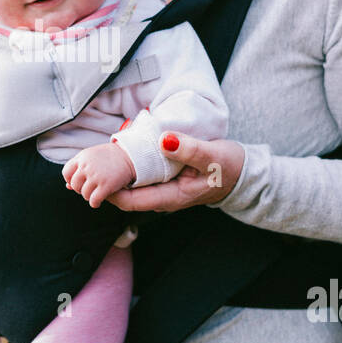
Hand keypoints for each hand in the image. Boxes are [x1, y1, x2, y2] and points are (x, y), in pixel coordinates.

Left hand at [63, 142, 136, 208]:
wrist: (129, 156)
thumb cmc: (109, 157)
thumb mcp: (91, 157)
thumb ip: (79, 169)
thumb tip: (67, 187)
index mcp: (82, 157)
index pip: (66, 173)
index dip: (70, 180)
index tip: (78, 182)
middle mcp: (86, 166)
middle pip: (75, 185)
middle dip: (80, 189)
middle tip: (89, 188)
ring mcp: (96, 176)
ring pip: (84, 194)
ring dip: (89, 196)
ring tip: (96, 193)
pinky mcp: (105, 186)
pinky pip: (93, 200)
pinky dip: (95, 203)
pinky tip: (98, 201)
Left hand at [107, 134, 245, 212]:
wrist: (246, 173)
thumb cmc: (230, 167)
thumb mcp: (212, 155)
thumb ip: (189, 149)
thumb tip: (164, 140)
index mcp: (172, 198)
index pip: (130, 202)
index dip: (109, 190)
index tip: (96, 173)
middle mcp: (165, 197)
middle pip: (127, 194)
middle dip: (110, 180)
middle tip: (95, 158)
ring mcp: (165, 189)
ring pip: (134, 185)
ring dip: (120, 172)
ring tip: (106, 152)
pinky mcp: (168, 179)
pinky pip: (143, 175)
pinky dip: (133, 165)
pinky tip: (126, 150)